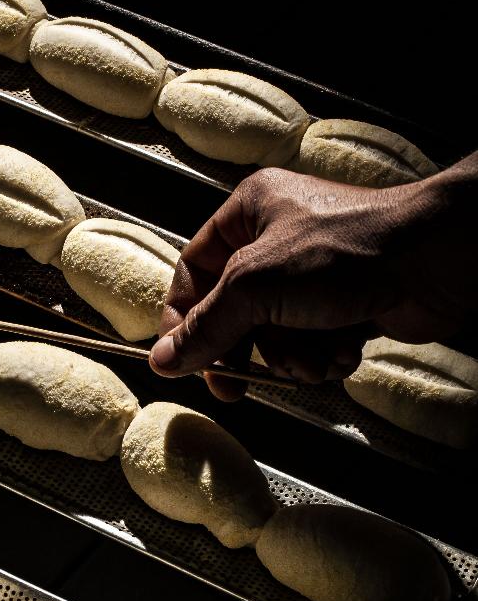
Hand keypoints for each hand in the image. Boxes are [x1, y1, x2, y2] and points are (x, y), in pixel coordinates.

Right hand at [150, 158, 477, 400]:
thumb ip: (206, 327)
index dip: (182, 319)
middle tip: (236, 387)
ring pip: (274, 337)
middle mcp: (278, 241)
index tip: (180, 360)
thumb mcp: (255, 287)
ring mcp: (312, 276)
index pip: (193, 271)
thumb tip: (162, 360)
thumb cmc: (346, 250)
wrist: (437, 261)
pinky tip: (343, 349)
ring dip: (292, 358)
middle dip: (245, 352)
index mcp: (249, 213)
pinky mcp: (343, 306)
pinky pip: (311, 345)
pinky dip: (324, 356)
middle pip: (233, 314)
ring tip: (313, 356)